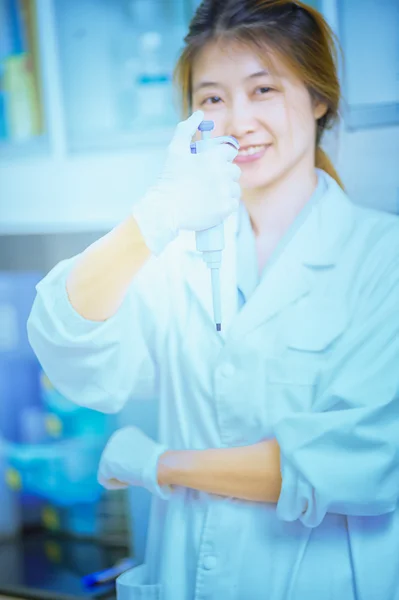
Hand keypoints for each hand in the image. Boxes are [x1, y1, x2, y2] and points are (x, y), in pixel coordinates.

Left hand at [97, 426, 171, 499]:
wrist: (158, 464)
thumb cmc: (157, 462)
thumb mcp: (143, 452)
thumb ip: (133, 455)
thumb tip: (129, 466)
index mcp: (126, 432)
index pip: (121, 452)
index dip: (130, 463)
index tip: (140, 467)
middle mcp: (116, 437)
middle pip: (113, 460)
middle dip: (123, 469)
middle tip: (136, 473)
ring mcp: (109, 449)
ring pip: (109, 470)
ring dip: (120, 476)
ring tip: (134, 476)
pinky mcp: (105, 463)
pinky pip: (105, 480)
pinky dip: (116, 484)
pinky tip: (128, 481)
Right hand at [132, 110, 240, 254]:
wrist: (165, 210)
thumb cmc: (169, 179)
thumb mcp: (175, 150)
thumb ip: (186, 128)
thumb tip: (199, 113)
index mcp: (214, 157)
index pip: (230, 151)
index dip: (223, 156)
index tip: (214, 163)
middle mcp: (223, 174)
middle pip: (235, 171)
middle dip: (224, 174)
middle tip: (209, 181)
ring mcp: (225, 193)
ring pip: (235, 188)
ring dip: (226, 190)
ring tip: (210, 194)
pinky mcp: (225, 209)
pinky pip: (233, 204)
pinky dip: (225, 205)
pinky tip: (212, 205)